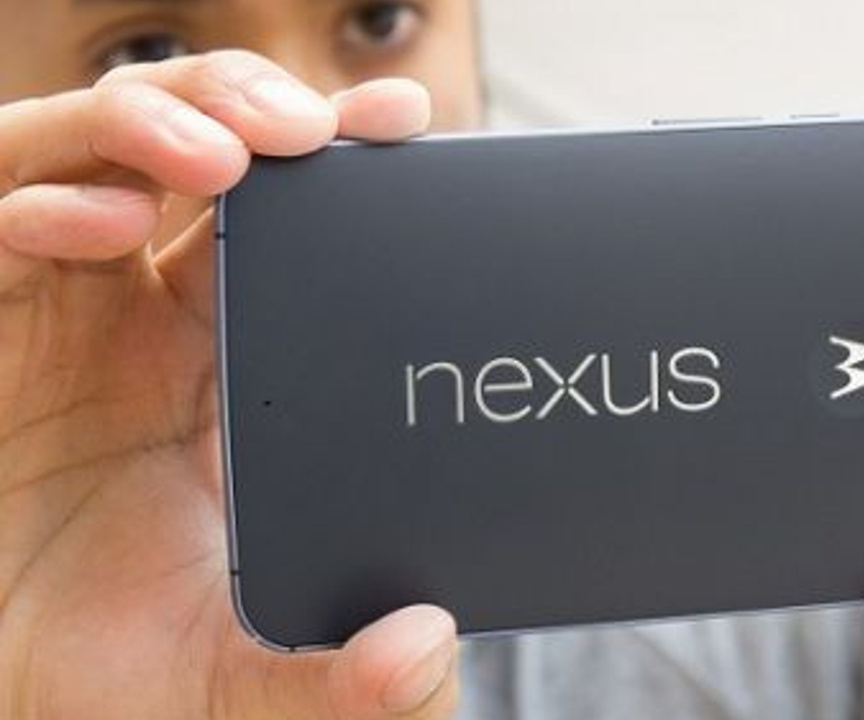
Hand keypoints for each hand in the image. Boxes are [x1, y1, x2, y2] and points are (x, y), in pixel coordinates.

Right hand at [0, 51, 457, 718]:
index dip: (344, 167)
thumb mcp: (234, 683)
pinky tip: (103, 221)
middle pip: (204, 158)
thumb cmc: (101, 672)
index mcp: (233, 368)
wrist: (1, 697)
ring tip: (224, 158)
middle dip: (256, 113)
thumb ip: (333, 685)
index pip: (297, 227)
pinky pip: (0, 221)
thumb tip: (423, 649)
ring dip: (159, 124)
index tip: (408, 130)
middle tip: (320, 129)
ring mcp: (63, 312)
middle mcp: (149, 320)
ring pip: (101, 154)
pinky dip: (46, 198)